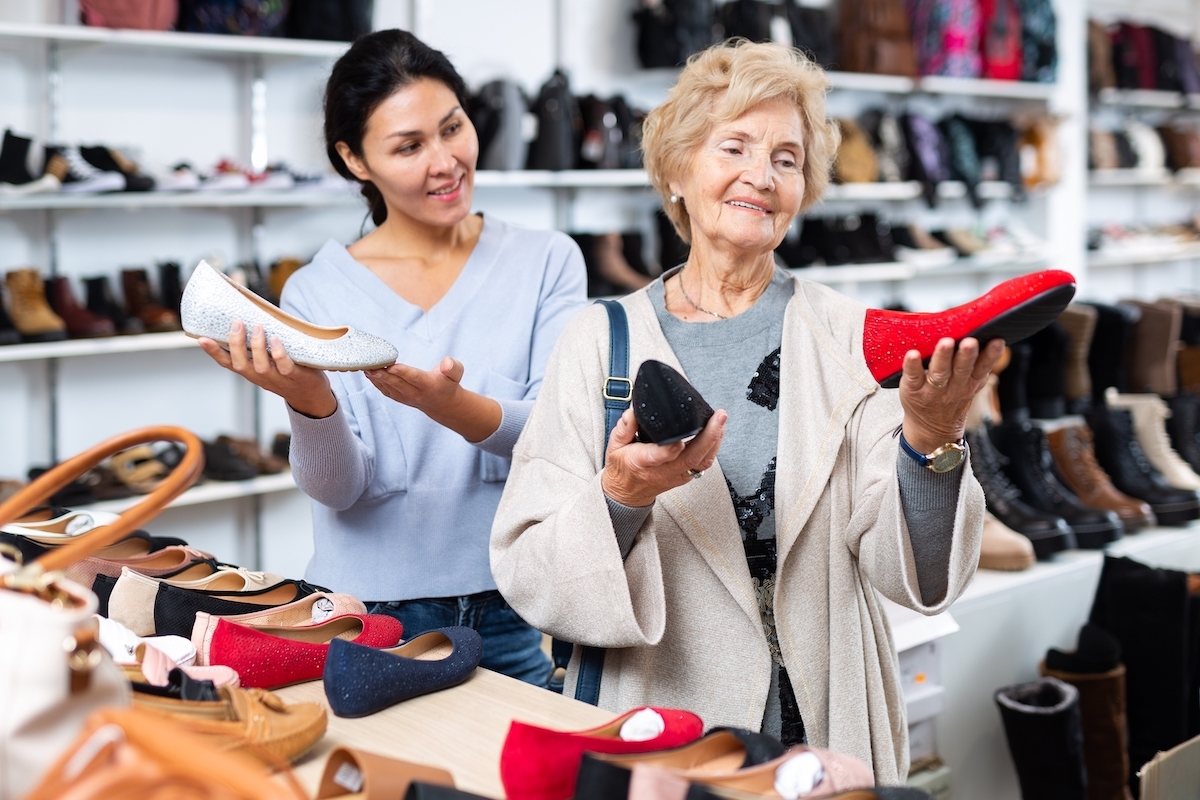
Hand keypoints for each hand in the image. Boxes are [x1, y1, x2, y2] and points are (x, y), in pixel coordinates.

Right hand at [197, 321, 335, 417]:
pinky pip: (284, 366)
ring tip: (258, 326)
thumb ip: (256, 346)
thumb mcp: (266, 361)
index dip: (213, 352)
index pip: (227, 363)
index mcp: (250, 371)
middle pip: (240, 364)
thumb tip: (250, 315)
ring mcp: (277, 379)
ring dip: (257, 346)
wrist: (310, 395)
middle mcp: (259, 377)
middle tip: (237, 323)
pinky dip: (279, 353)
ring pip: (261, 365)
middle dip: (236, 343)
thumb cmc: (285, 371)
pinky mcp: (295, 377)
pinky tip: (276, 339)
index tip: (201, 338)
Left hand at [365, 357, 501, 442]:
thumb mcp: (456, 373)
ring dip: (376, 378)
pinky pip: (385, 390)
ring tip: (365, 366)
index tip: (391, 366)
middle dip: (383, 375)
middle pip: (397, 383)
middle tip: (370, 365)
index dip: (403, 372)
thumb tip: (446, 362)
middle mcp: (416, 393)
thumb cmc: (448, 383)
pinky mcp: (398, 397)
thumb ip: (453, 367)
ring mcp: (405, 398)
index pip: (414, 378)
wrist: (443, 404)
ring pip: (388, 387)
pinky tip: (368, 372)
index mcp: (429, 385)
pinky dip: (375, 382)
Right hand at [600, 407, 727, 507]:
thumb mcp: (614, 445)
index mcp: (642, 462)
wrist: (627, 493)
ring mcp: (676, 475)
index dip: (672, 448)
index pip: (660, 456)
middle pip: (691, 457)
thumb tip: (634, 411)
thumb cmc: (622, 468)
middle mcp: (662, 471)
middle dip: (709, 436)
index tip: (681, 437)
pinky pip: (703, 464)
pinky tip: (717, 434)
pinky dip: (712, 448)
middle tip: (719, 417)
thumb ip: (624, 427)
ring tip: (721, 422)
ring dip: (715, 441)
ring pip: (702, 462)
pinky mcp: (685, 476)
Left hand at [898, 337, 1005, 453]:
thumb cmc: (950, 398)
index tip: (997, 340)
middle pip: (962, 369)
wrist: (931, 430)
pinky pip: (913, 377)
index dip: (991, 355)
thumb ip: (976, 365)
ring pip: (939, 373)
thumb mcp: (970, 386)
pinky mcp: (913, 390)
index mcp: (971, 382)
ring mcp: (932, 391)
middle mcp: (954, 387)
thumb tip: (985, 335)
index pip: (983, 367)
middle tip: (970, 341)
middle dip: (967, 355)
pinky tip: (912, 354)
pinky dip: (912, 366)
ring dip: (943, 357)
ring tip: (946, 343)